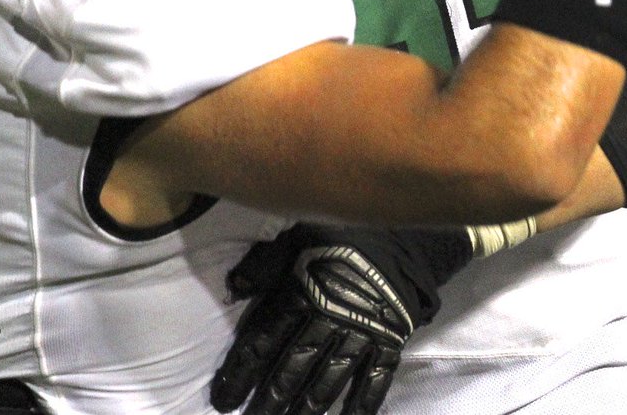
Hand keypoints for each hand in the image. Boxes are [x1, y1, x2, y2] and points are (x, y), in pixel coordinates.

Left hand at [211, 224, 467, 414]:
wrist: (402, 229)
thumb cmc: (340, 234)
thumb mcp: (296, 236)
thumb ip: (265, 263)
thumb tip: (235, 287)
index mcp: (301, 291)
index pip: (264, 339)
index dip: (241, 372)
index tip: (224, 399)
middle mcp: (328, 316)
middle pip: (293, 366)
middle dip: (270, 398)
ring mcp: (362, 331)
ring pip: (329, 379)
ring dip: (308, 407)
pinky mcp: (390, 340)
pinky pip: (376, 379)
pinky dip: (363, 403)